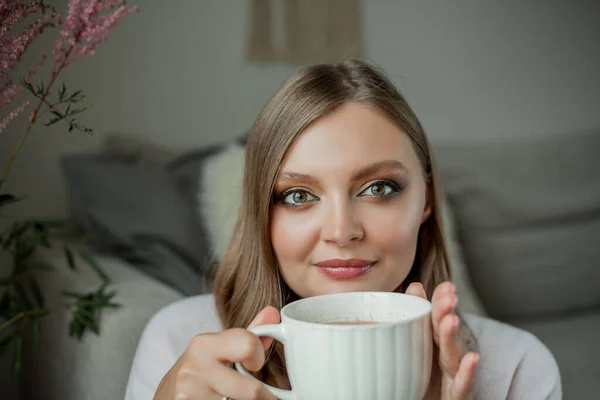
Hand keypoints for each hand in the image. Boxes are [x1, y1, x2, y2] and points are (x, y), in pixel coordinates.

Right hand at [153, 307, 279, 399]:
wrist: (166, 395)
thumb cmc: (201, 370)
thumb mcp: (221, 349)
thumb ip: (249, 334)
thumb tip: (273, 313)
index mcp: (204, 345)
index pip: (248, 345)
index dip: (259, 358)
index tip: (256, 365)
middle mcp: (194, 370)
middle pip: (252, 390)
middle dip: (263, 396)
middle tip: (264, 396)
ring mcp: (189, 395)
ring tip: (238, 397)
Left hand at [406, 281, 478, 399]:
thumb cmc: (429, 380)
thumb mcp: (422, 347)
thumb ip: (417, 318)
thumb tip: (415, 286)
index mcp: (434, 344)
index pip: (436, 318)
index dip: (440, 302)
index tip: (447, 286)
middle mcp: (446, 356)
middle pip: (443, 332)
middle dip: (445, 312)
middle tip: (448, 295)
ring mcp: (453, 375)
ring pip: (451, 354)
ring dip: (451, 336)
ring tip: (451, 319)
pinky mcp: (457, 394)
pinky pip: (461, 383)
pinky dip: (468, 371)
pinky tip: (473, 358)